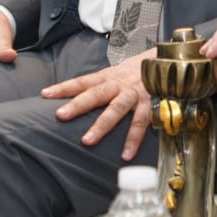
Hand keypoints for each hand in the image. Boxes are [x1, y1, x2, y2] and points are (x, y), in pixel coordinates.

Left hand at [40, 49, 155, 160]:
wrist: (170, 62)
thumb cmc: (139, 72)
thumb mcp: (118, 73)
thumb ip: (102, 84)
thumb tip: (76, 96)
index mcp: (110, 76)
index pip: (83, 81)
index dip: (65, 87)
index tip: (46, 94)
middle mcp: (120, 84)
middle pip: (97, 93)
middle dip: (79, 104)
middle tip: (61, 116)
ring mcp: (135, 95)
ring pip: (117, 109)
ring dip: (102, 125)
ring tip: (87, 141)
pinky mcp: (150, 104)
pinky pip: (142, 123)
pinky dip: (134, 139)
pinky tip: (126, 155)